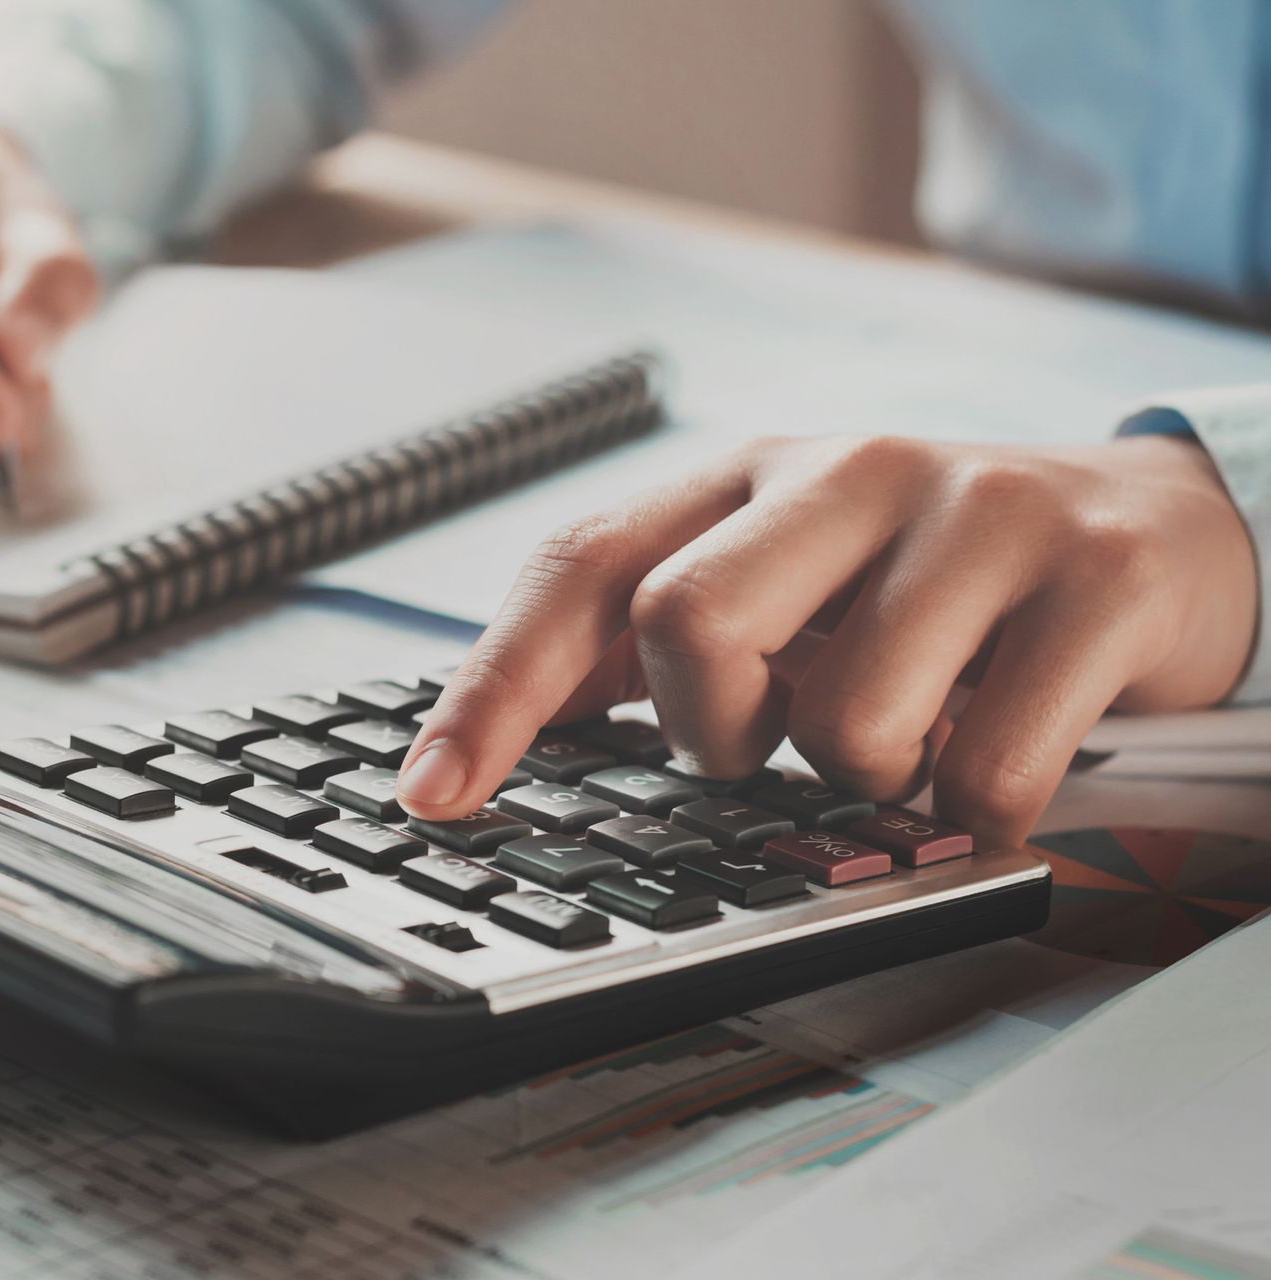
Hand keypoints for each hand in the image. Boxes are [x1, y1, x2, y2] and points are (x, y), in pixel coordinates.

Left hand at [398, 434, 1256, 846]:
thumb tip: (505, 737)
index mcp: (742, 478)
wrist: (1150, 532)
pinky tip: (996, 759)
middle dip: (712, 736)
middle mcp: (846, 470)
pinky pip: (985, 769)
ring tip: (910, 737)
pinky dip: (972, 813)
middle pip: (685, 622)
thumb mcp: (786, 580)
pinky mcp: (1093, 577)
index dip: (495, 689)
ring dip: (861, 778)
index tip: (436, 795)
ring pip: (843, 718)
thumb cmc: (927, 581)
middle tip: (770, 746)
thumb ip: (658, 638)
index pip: (581, 568)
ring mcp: (975, 512)